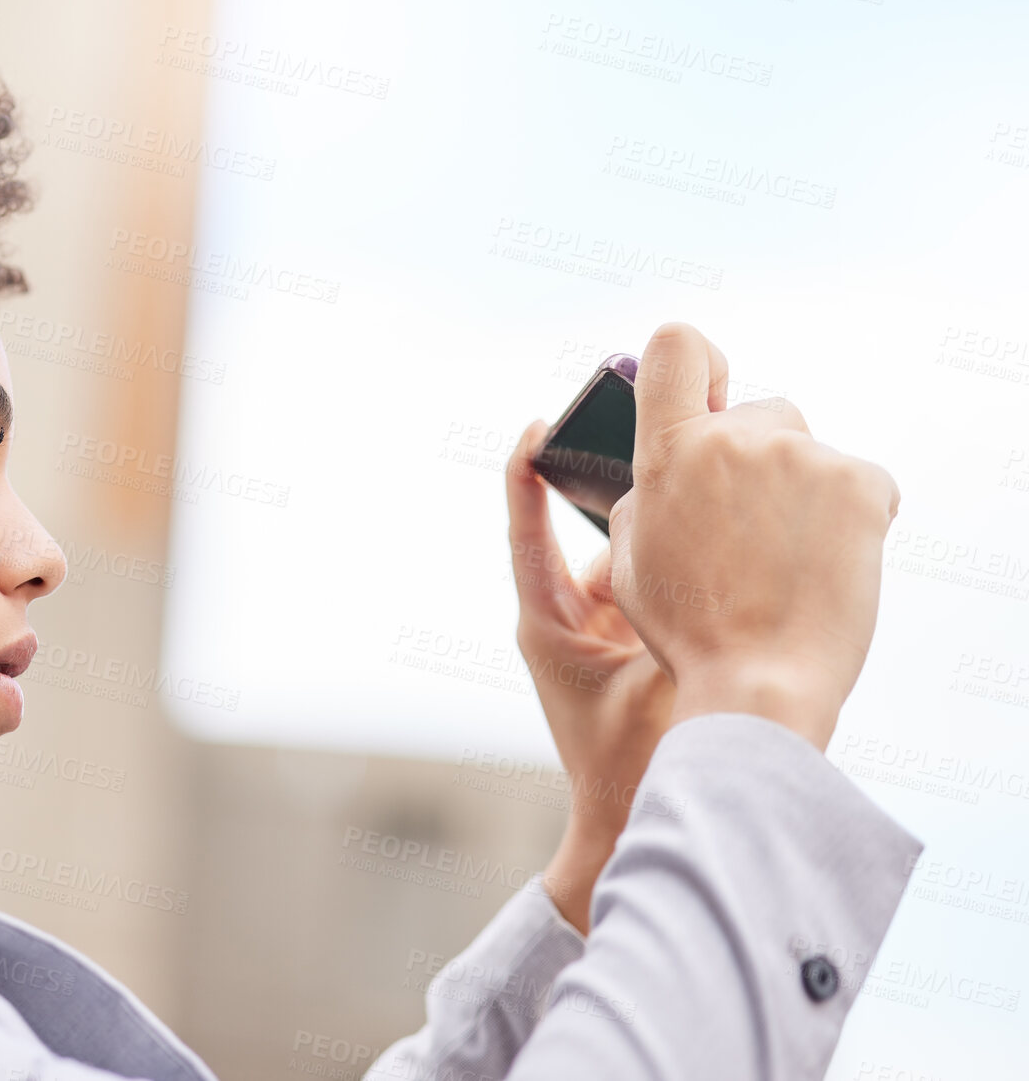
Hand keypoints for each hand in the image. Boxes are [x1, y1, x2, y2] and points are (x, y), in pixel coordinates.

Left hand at [505, 420, 676, 933]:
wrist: (631, 831)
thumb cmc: (634, 766)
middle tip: (668, 443)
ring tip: (712, 495)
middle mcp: (567, 621)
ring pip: (633, 563)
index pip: (530, 533)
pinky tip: (729, 547)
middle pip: (594, 539)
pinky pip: (653, 593)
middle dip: (631, 495)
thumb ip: (678, 620)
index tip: (535, 427)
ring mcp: (600, 636)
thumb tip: (702, 545)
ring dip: (668, 537)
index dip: (528, 476)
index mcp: (549, 623)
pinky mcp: (631, 649)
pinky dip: (682, 573)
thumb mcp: (661, 681)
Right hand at [608, 322, 901, 751]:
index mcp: (667, 453)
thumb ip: (648, 492)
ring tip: (787, 559)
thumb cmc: (690, 630)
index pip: (678, 347)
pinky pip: (858, 482)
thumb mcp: (634, 556)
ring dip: (800, 491)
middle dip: (755, 457)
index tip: (707, 391)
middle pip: (755, 413)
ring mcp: (801, 457)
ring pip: (806, 453)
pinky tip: (827, 563)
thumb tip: (671, 461)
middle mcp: (733, 439)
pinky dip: (849, 516)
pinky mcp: (860, 482)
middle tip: (749, 528)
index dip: (695, 363)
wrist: (760, 681)